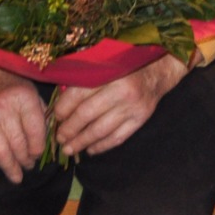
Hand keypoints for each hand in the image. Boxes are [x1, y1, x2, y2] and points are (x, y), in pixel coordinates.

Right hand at [0, 55, 46, 182]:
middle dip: (25, 160)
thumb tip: (49, 139)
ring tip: (16, 175)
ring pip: (0, 151)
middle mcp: (4, 107)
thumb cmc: (11, 86)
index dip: (38, 148)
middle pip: (17, 144)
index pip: (35, 131)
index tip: (38, 155)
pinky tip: (0, 165)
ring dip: (10, 167)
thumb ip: (41, 113)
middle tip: (29, 167)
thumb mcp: (31, 92)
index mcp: (24, 97)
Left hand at [51, 55, 187, 157]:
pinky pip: (116, 138)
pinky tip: (90, 150)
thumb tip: (60, 101)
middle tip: (59, 137)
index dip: (63, 109)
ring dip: (81, 142)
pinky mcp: (140, 119)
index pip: (78, 95)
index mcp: (109, 73)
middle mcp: (122, 91)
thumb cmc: (127, 66)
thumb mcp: (106, 65)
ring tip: (69, 149)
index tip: (56, 117)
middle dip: (68, 129)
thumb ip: (85, 78)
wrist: (158, 72)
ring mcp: (132, 107)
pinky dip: (101, 147)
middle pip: (86, 115)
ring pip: (99, 130)